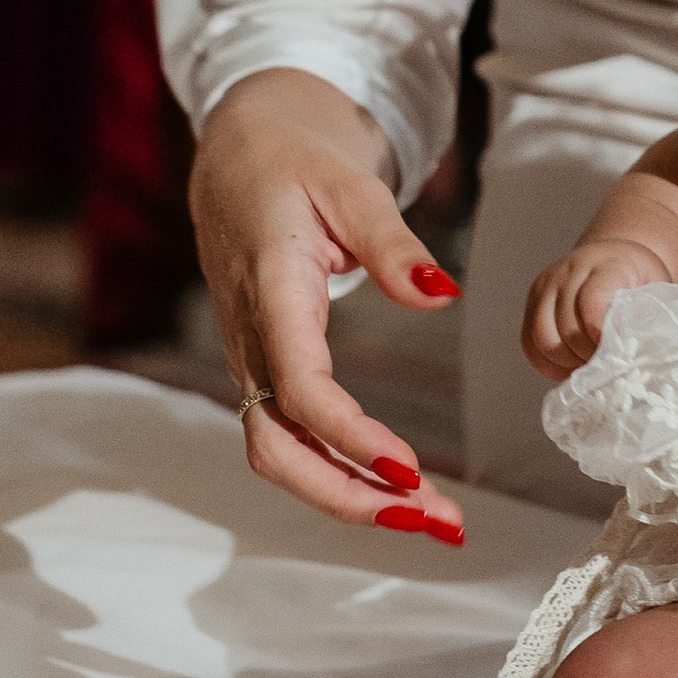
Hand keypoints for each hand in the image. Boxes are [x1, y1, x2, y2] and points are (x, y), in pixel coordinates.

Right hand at [188, 70, 465, 541]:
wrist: (236, 155)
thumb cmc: (295, 163)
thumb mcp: (350, 184)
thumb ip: (393, 243)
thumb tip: (441, 294)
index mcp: (271, 291)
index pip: (300, 387)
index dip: (349, 437)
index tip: (408, 469)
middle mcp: (251, 339)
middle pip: (279, 448)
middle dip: (351, 497)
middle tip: (434, 521)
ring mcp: (251, 360)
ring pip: (282, 453)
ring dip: (352, 496)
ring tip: (434, 518)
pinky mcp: (263, 368)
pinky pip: (291, 436)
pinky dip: (342, 472)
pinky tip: (398, 489)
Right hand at [522, 236, 672, 379]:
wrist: (616, 257)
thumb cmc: (640, 279)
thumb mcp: (656, 290)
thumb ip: (648, 316)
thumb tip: (639, 351)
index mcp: (607, 264)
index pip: (592, 301)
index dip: (600, 333)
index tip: (615, 353)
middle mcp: (570, 269)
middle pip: (566, 326)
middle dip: (587, 355)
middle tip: (607, 367)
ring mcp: (547, 284)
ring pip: (542, 337)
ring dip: (566, 362)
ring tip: (590, 367)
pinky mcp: (533, 301)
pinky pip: (529, 343)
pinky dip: (548, 363)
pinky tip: (571, 365)